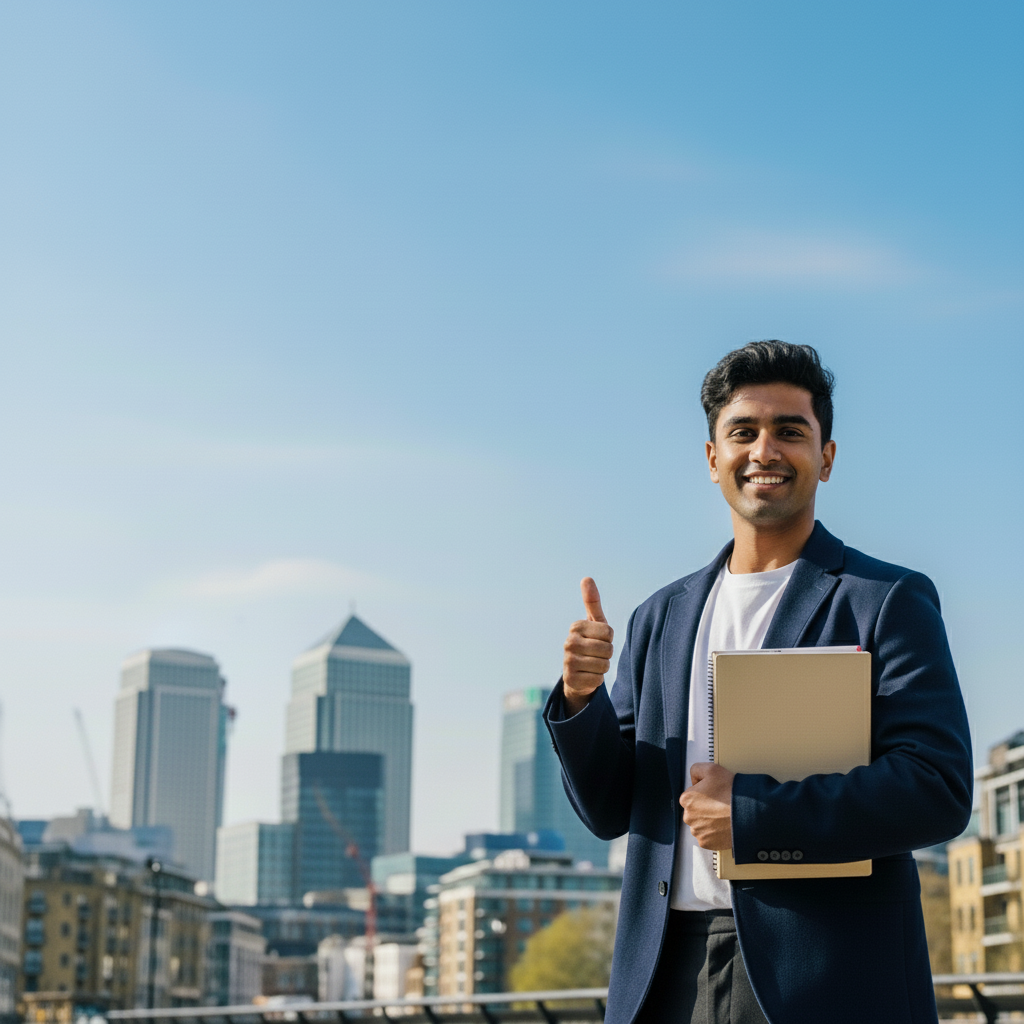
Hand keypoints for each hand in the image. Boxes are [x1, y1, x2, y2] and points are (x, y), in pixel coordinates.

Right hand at [562, 578, 613, 715]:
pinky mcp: (571, 680)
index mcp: (576, 627)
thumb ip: (592, 601)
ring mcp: (568, 662)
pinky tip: (587, 676)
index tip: (599, 640)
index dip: (609, 638)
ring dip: (603, 667)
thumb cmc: (590, 643)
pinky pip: (598, 680)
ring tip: (592, 665)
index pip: (609, 632)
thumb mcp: (594, 623)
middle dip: (607, 654)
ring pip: (604, 665)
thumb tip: (586, 578)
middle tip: (596, 654)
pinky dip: (597, 680)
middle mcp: (569, 642)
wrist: (577, 673)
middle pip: (607, 649)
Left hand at [680, 762, 734, 849]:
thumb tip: (694, 778)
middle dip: (705, 808)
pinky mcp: (707, 843)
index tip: (715, 793)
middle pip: (695, 810)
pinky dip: (715, 833)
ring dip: (710, 821)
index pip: (692, 795)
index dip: (704, 792)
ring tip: (724, 815)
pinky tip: (724, 825)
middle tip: (720, 804)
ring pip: (701, 824)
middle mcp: (688, 817)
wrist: (747, 813)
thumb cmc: (731, 792)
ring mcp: (698, 831)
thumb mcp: (712, 768)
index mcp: (687, 799)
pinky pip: (708, 837)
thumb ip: (697, 769)